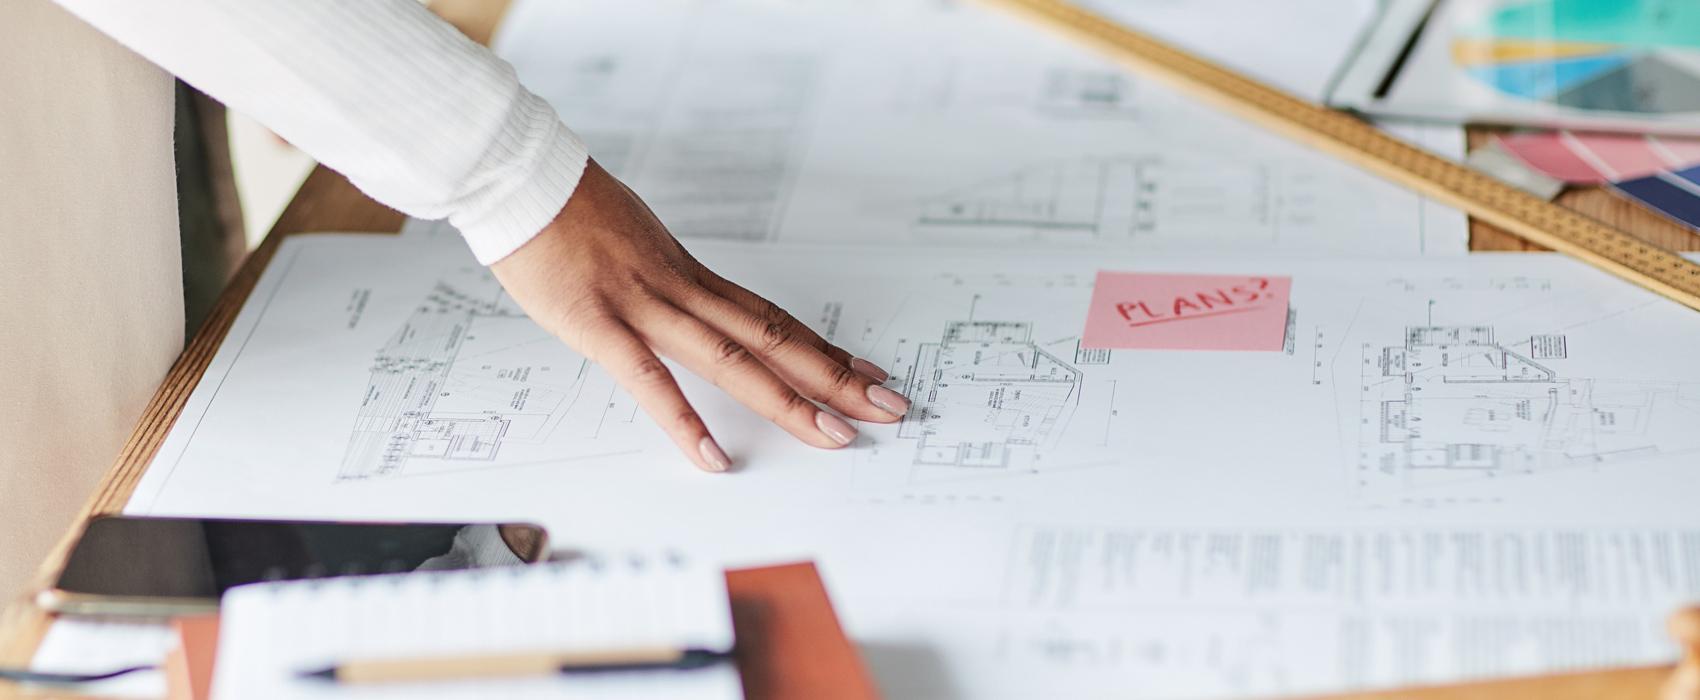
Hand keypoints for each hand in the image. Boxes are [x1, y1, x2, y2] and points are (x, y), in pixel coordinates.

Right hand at [490, 161, 909, 472]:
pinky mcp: (601, 324)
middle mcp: (684, 290)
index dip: (824, 349)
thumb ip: (656, 282)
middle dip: (837, 378)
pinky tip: (712, 456)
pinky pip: (649, 380)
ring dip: (789, 400)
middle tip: (890, 408)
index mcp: (689, 276)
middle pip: (774, 339)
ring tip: (836, 435)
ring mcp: (647, 306)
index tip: (868, 372)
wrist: (521, 175)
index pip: (772, 319)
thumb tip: (674, 306)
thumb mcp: (629, 245)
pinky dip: (683, 420)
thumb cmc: (563, 212)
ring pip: (734, 359)